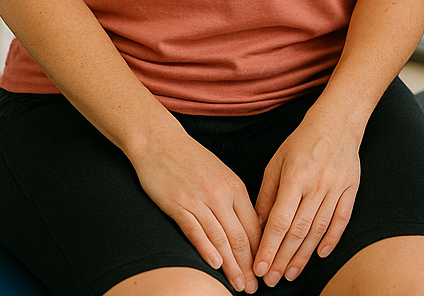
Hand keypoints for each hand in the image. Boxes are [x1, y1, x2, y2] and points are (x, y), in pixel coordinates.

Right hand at [131, 124, 261, 292]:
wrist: (160, 141)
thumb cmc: (190, 158)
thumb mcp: (221, 174)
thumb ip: (233, 199)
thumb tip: (246, 226)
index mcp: (235, 187)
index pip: (253, 226)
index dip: (260, 252)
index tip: (263, 270)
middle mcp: (221, 194)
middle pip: (240, 236)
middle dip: (249, 266)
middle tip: (253, 287)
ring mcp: (199, 199)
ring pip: (221, 238)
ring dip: (231, 265)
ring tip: (237, 284)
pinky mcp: (178, 204)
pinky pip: (195, 230)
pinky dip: (206, 249)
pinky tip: (215, 266)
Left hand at [251, 114, 360, 285]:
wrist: (337, 122)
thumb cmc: (301, 142)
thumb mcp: (276, 162)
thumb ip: (267, 195)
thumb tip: (258, 226)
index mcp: (295, 176)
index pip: (280, 220)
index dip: (269, 246)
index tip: (259, 266)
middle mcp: (317, 184)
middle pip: (298, 230)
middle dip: (283, 258)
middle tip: (271, 280)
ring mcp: (337, 187)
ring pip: (318, 229)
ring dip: (304, 256)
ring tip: (290, 274)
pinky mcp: (351, 189)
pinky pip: (342, 219)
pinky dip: (332, 239)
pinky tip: (320, 255)